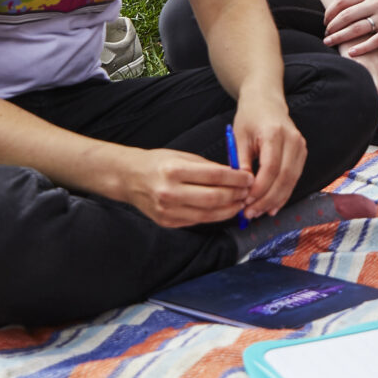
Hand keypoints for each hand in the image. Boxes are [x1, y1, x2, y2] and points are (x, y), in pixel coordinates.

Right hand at [112, 147, 253, 228]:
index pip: (214, 176)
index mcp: (174, 170)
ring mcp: (168, 210)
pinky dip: (214, 215)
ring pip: (208, 213)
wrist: (129, 178)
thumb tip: (235, 175)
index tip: (248, 178)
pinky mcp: (168, 222)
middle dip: (236, 195)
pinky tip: (224, 209)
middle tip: (248, 191)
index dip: (236, 178)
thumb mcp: (181, 156)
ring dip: (229, 209)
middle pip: (214, 197)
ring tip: (240, 202)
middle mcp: (170, 192)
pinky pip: (198, 220)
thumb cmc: (157, 163)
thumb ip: (207, 166)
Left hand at [230, 94, 308, 218]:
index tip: (246, 202)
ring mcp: (301, 146)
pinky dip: (283, 193)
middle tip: (250, 213)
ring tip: (259, 213)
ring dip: (276, 200)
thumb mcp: (239, 137)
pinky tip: (272, 205)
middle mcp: (293, 140)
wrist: (266, 100)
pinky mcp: (302, 153)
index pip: (271, 168)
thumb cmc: (250, 117)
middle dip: (267, 199)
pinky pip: (294, 178)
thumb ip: (241, 162)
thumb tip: (242, 189)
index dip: (260, 189)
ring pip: (292, 181)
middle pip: (284, 177)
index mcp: (275, 133)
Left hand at [323, 0, 377, 56]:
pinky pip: (373, 41)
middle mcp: (375, 4)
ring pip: (355, 28)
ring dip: (339, 36)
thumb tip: (345, 9)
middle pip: (345, 15)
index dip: (330, 11)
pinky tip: (351, 53)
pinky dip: (361, 47)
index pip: (343, 0)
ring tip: (329, 43)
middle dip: (331, 26)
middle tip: (324, 35)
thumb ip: (365, 0)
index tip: (325, 20)